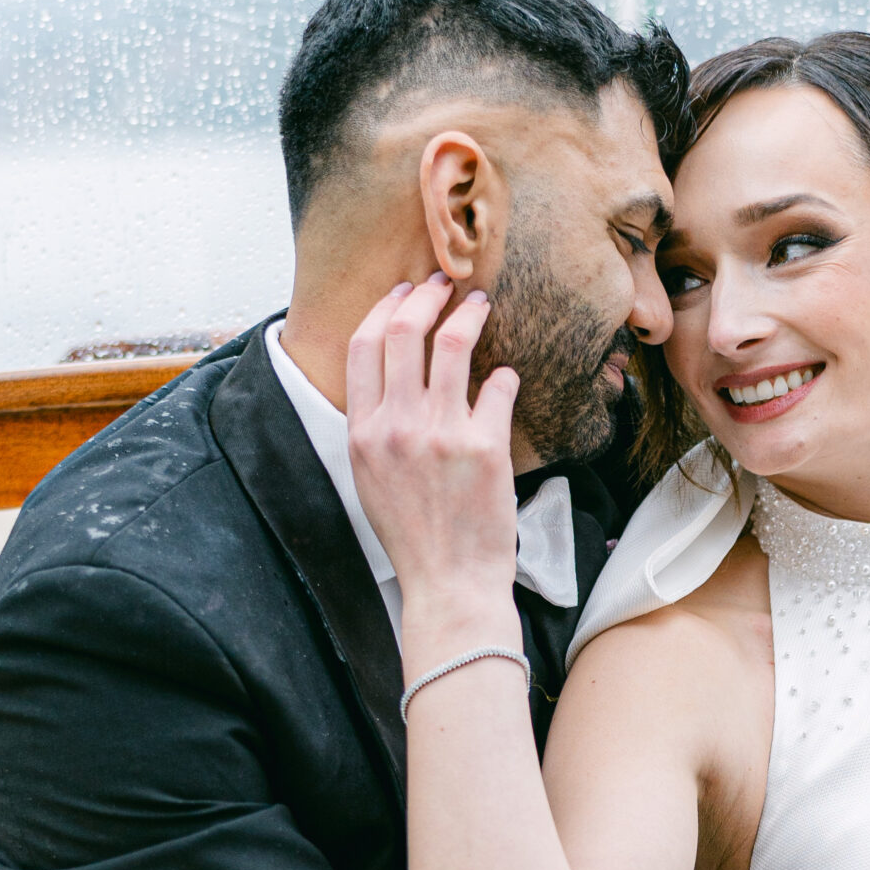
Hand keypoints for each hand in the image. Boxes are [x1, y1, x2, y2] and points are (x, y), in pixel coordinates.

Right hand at [344, 275, 521, 633]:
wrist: (450, 584)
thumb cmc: (414, 538)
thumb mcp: (371, 481)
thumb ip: (376, 429)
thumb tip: (394, 379)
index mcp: (363, 433)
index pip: (364, 347)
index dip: (386, 309)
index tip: (405, 294)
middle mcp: (397, 426)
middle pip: (404, 332)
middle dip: (426, 297)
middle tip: (445, 285)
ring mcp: (441, 434)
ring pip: (452, 344)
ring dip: (468, 316)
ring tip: (480, 306)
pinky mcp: (485, 447)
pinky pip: (498, 388)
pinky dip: (505, 376)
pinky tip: (507, 378)